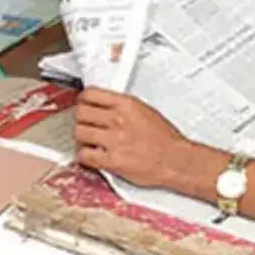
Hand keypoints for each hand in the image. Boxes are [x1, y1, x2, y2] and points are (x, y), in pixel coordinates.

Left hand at [75, 88, 193, 189]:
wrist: (175, 160)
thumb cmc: (164, 139)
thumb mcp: (145, 110)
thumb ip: (123, 106)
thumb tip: (105, 105)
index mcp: (126, 104)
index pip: (91, 94)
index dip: (82, 99)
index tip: (82, 104)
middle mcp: (118, 119)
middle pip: (80, 113)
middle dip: (80, 119)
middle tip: (85, 124)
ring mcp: (114, 140)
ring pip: (79, 133)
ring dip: (81, 138)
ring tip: (89, 141)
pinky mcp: (112, 160)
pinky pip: (85, 155)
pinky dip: (85, 156)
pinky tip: (92, 156)